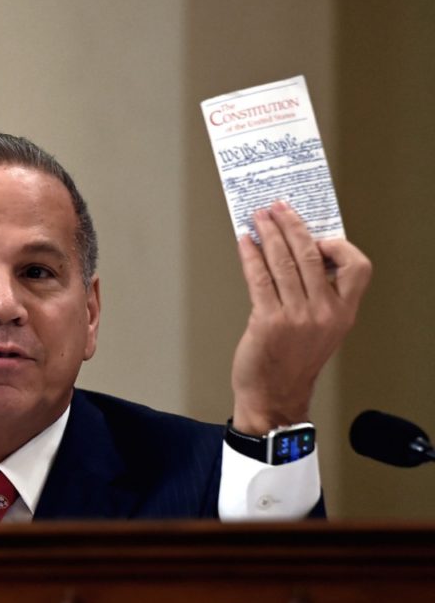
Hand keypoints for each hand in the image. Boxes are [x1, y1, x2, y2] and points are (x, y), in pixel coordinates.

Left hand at [231, 201, 370, 434]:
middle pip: (311, 254)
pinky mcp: (268, 320)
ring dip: (268, 233)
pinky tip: (244, 242)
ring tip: (258, 217)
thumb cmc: (293, 361)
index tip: (316, 232)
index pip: (357, 267)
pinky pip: (259, 277)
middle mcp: (324, 312)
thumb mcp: (322, 330)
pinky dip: (250, 255)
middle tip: (277, 207)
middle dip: (291, 225)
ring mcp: (297, 316)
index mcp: (344, 313)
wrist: (274, 395)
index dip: (337, 245)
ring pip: (283, 261)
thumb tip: (300, 253)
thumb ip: (319, 296)